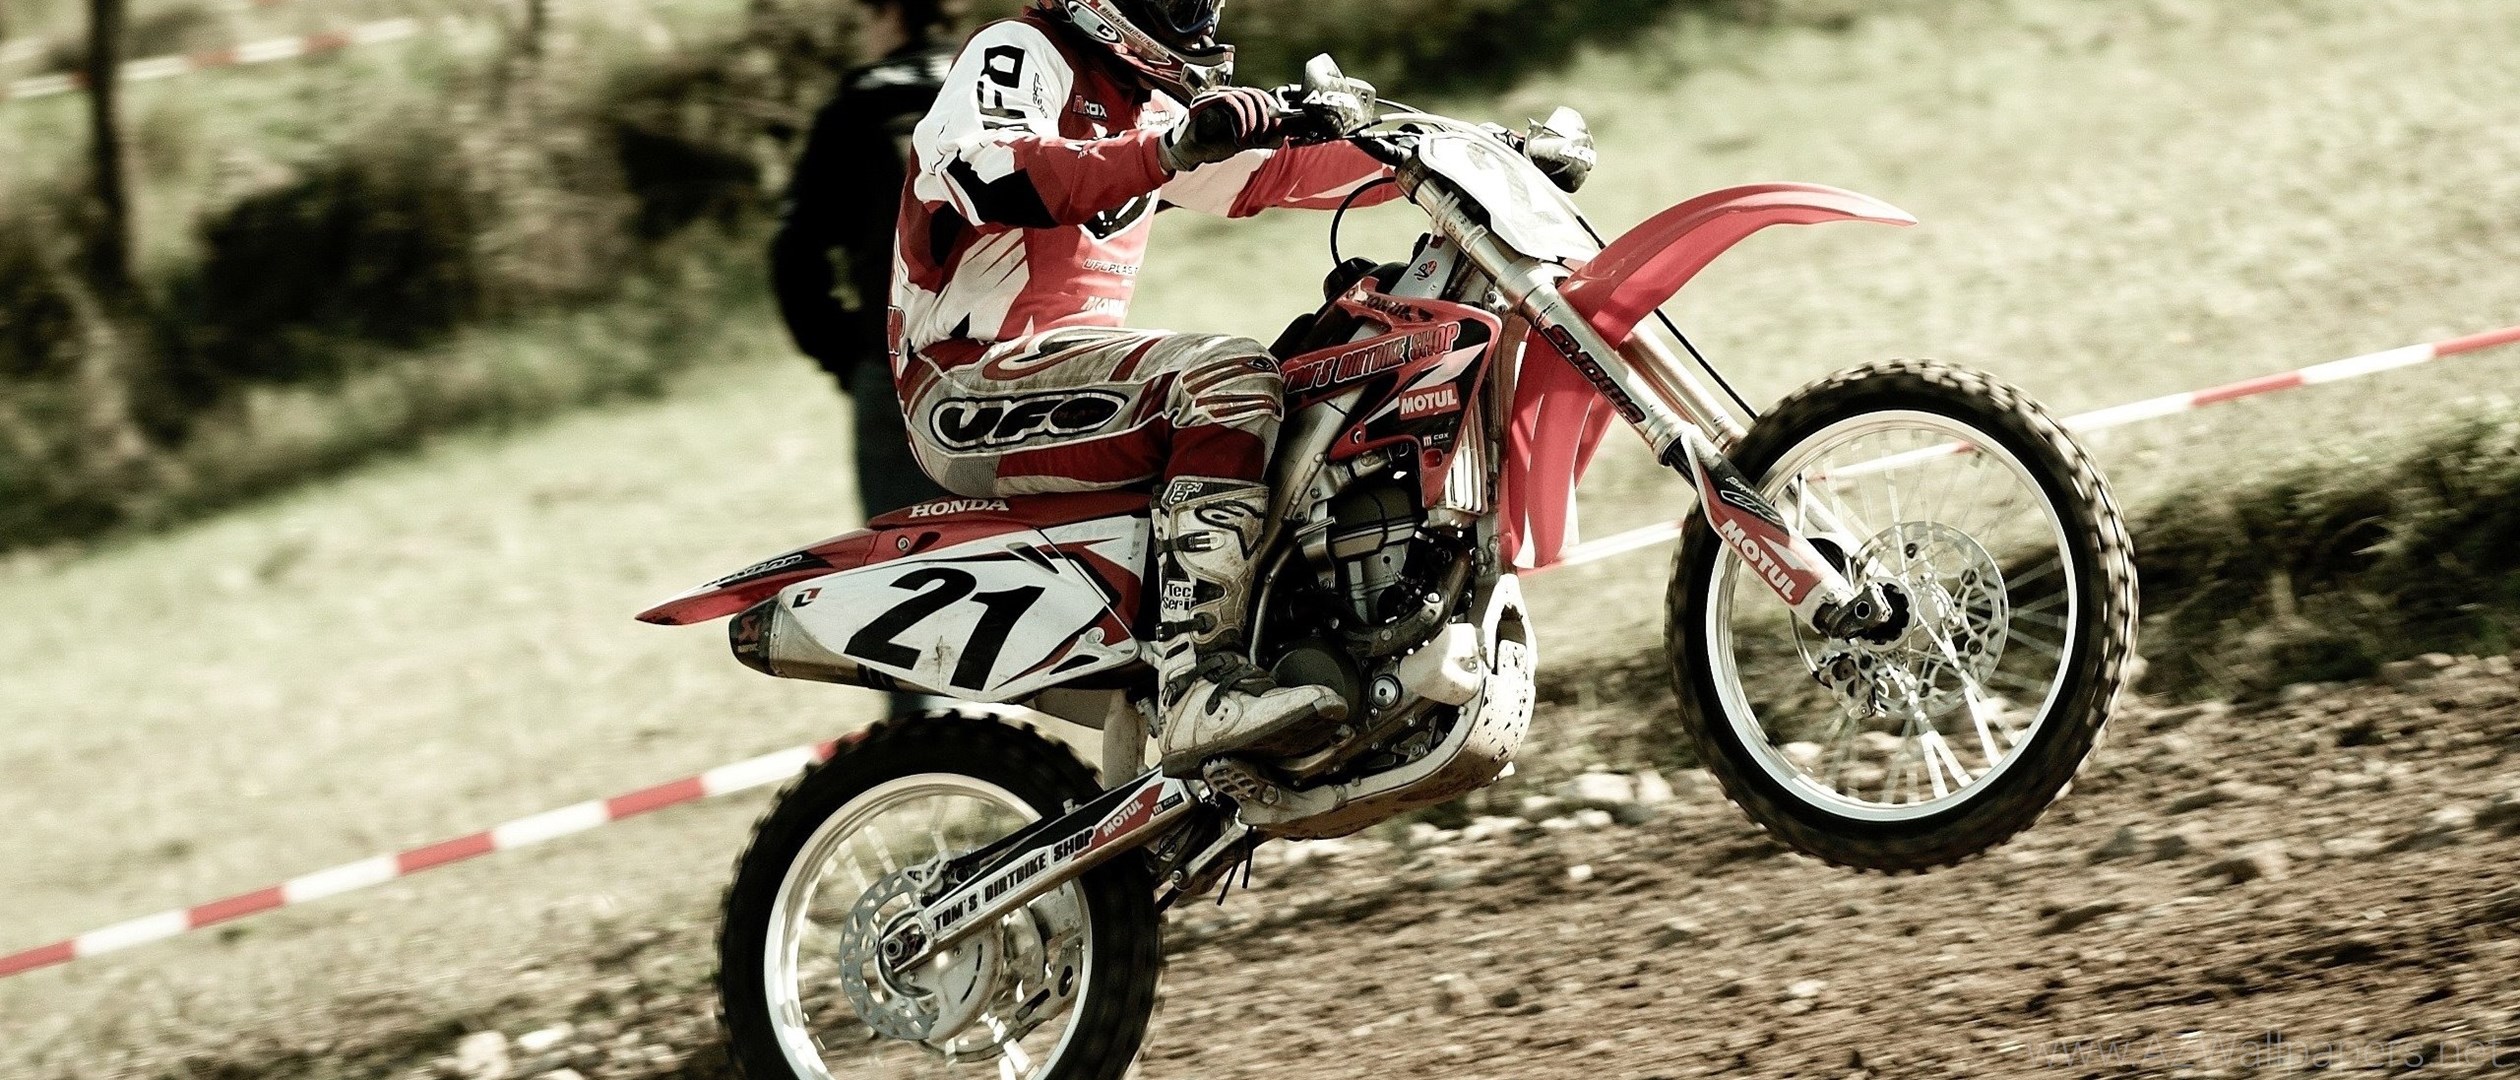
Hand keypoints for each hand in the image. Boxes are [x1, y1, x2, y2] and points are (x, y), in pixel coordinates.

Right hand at [1160, 87, 1287, 172]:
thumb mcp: (1241, 142)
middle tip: (1262, 138)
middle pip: (1255, 94)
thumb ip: (1260, 139)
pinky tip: (1238, 138)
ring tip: (1248, 140)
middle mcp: (1225, 92)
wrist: (1186, 152)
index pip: (1260, 95)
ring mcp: (1214, 95)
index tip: (1277, 129)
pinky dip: (1240, 122)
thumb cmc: (1209, 145)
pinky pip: (1230, 102)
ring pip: (1245, 97)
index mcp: (1234, 99)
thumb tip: (1280, 138)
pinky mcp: (1205, 101)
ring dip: (1253, 122)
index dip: (1272, 110)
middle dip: (1265, 118)